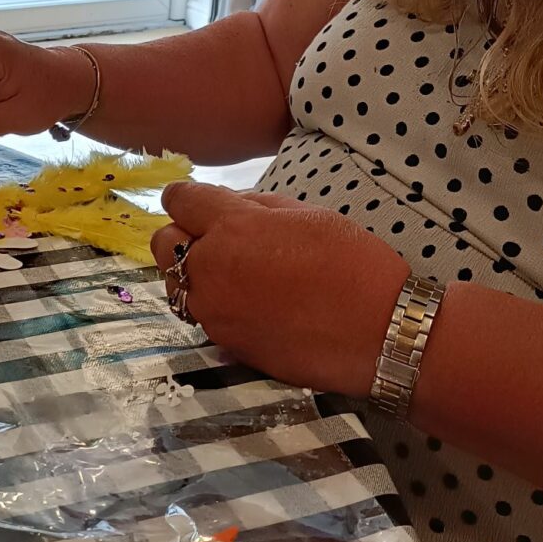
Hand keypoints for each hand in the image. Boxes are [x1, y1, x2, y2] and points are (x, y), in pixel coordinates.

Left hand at [150, 183, 409, 396]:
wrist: (379, 332)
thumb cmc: (353, 263)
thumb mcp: (307, 214)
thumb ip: (256, 205)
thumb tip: (227, 205)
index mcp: (232, 227)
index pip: (180, 201)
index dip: (187, 197)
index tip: (198, 202)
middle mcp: (212, 270)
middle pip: (163, 244)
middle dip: (181, 235)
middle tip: (216, 237)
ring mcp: (215, 312)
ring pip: (177, 285)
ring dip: (195, 273)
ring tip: (235, 274)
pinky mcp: (227, 344)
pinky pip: (204, 316)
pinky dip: (216, 304)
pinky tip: (251, 303)